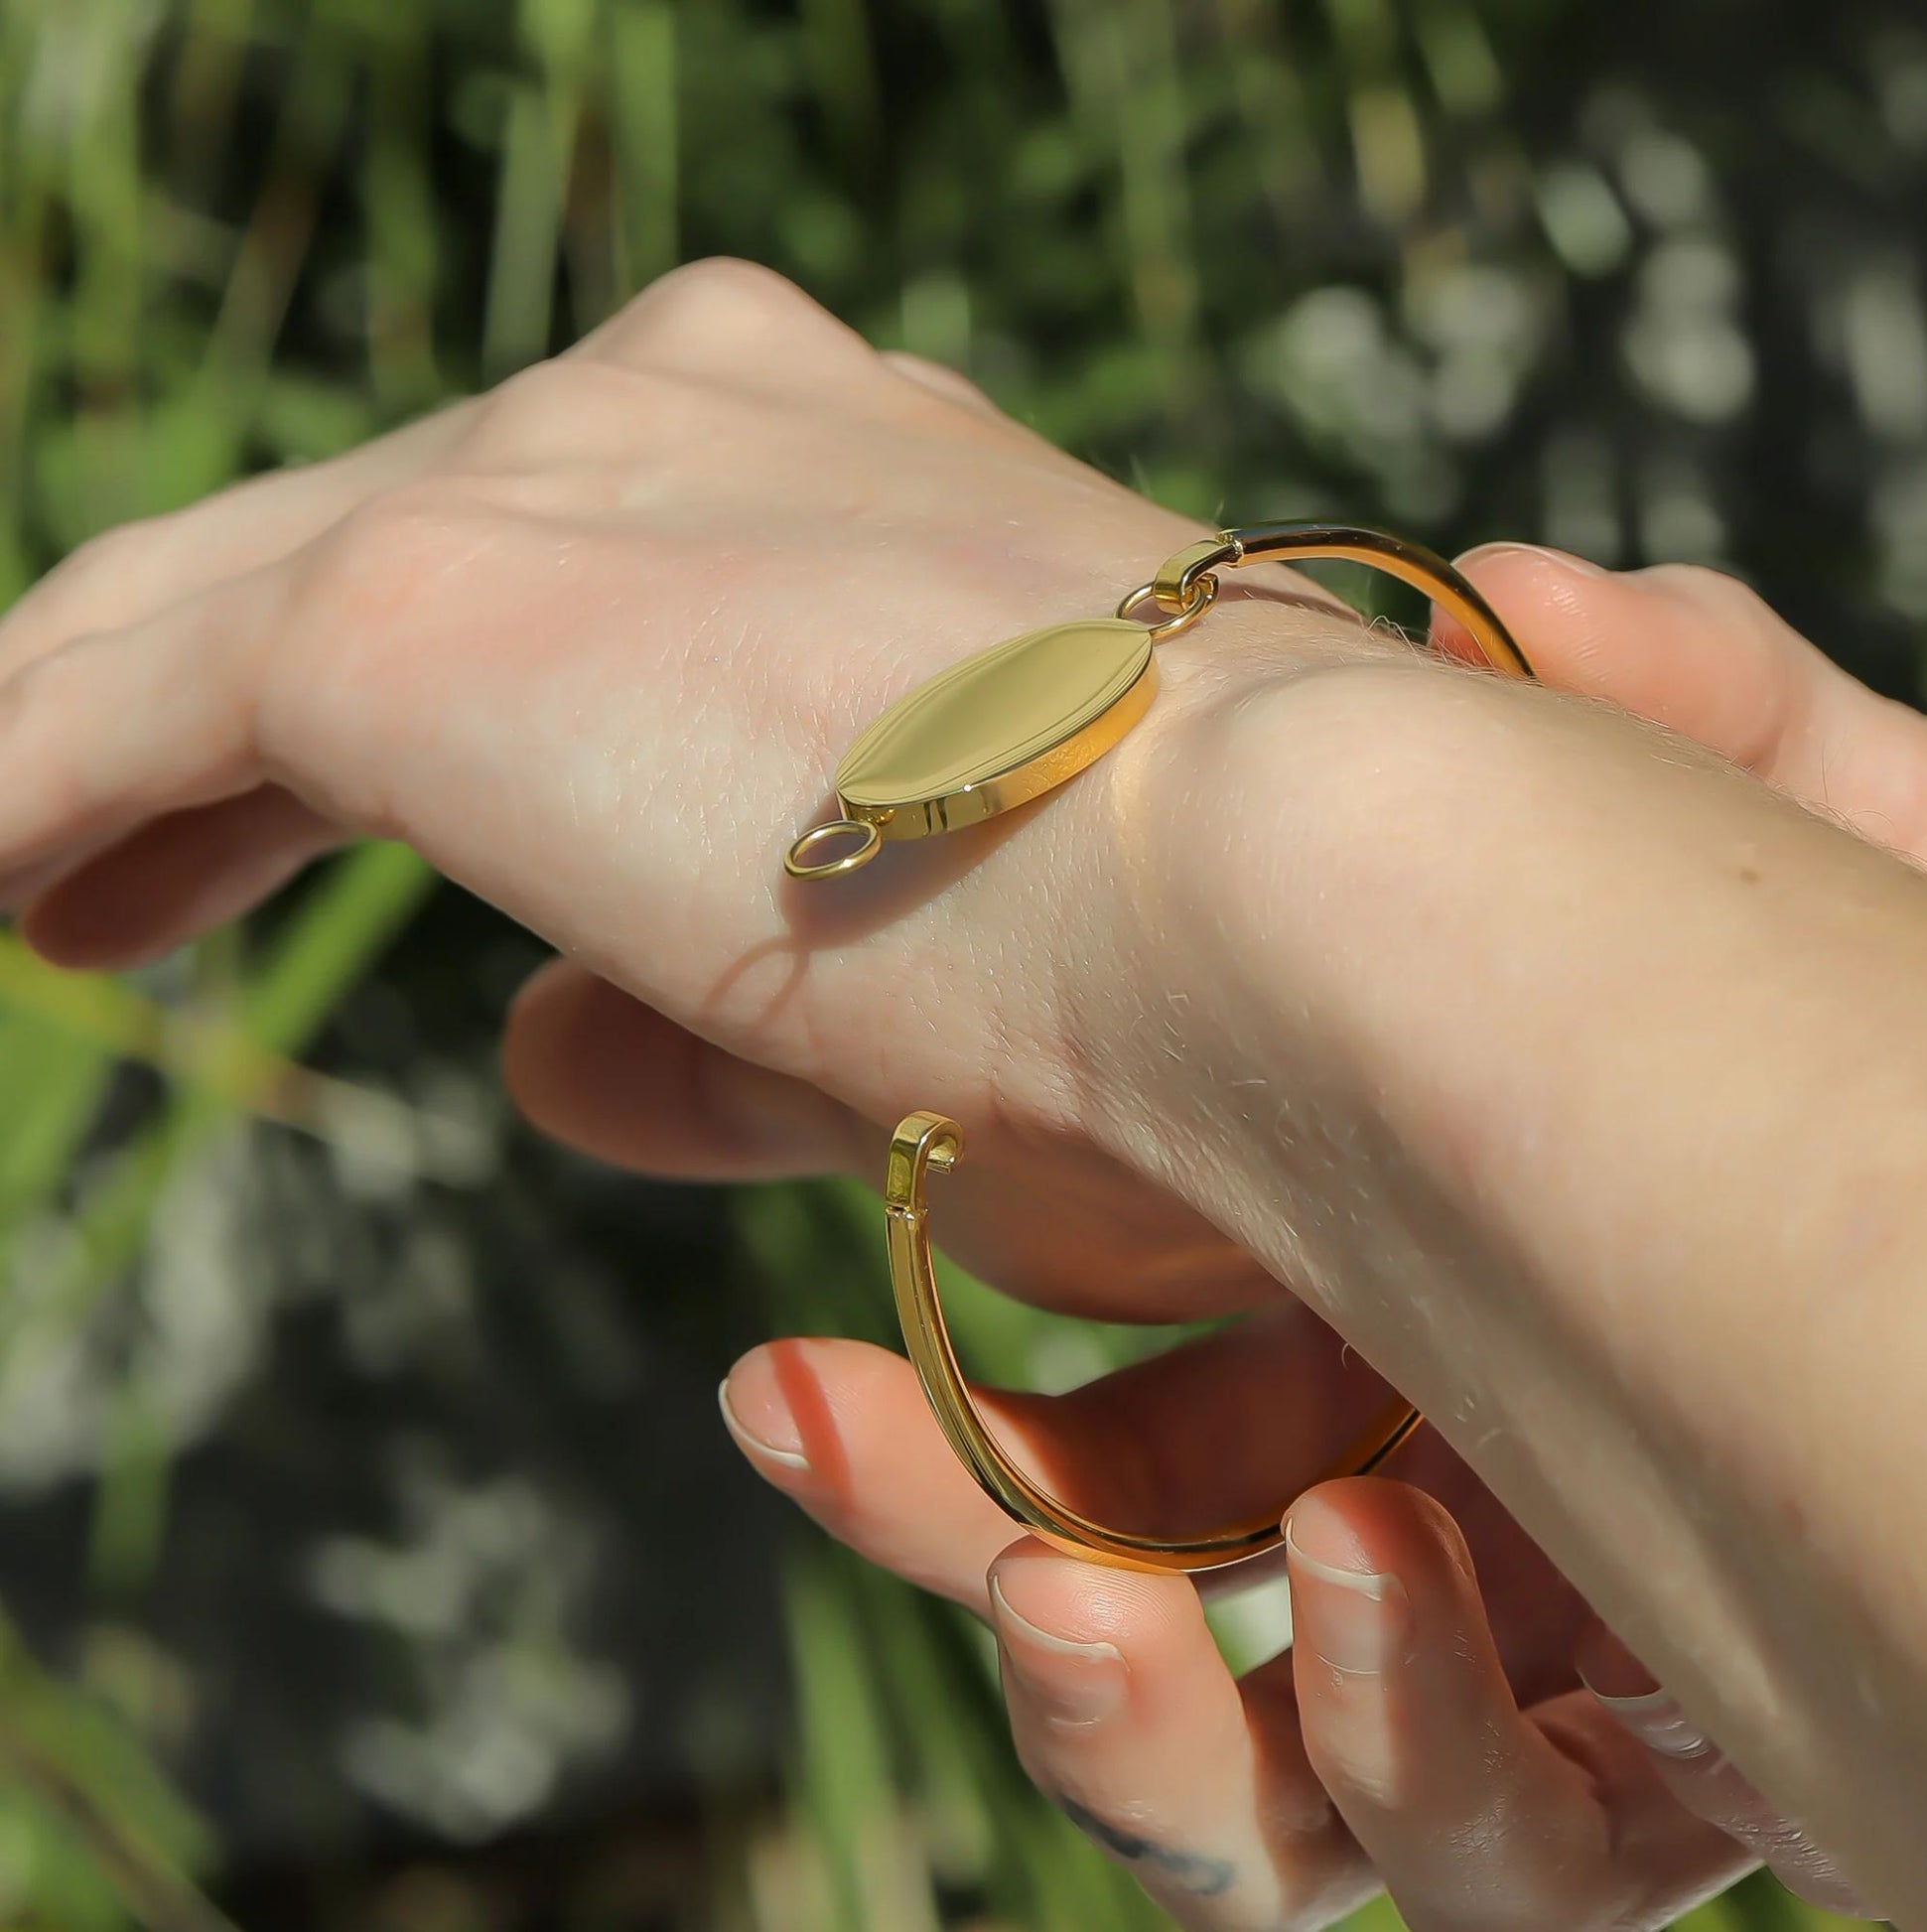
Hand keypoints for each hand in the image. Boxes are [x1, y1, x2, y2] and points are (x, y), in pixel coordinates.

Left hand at [0, 256, 1385, 1331]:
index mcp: (823, 455)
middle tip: (99, 872)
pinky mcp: (429, 603)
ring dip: (81, 754)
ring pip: (211, 606)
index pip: (544, 538)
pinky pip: (122, 706)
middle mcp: (680, 409)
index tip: (309, 831)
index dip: (399, 700)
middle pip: (351, 546)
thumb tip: (529, 1052)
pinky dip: (23, 799)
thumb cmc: (1175, 959)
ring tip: (26, 898)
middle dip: (207, 718)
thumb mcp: (922, 959)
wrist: (1291, 890)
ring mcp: (549, 474)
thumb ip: (696, 998)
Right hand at [723, 545, 1910, 1927]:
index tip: (785, 1348)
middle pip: (1122, 1571)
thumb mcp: (1855, 861)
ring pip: (1258, 1779)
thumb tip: (1521, 597)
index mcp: (1402, 1272)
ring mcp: (1541, 1652)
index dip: (931, 1388)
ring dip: (1117, 1711)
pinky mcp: (1661, 1794)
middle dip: (940, 1527)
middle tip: (799, 1422)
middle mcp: (1442, 1470)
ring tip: (1060, 1602)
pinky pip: (1482, 1855)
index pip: (1109, 1368)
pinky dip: (1397, 1749)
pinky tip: (1366, 1578)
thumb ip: (1705, 708)